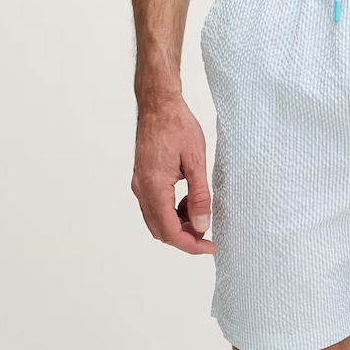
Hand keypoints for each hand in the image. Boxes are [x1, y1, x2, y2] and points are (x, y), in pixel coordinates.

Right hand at [131, 97, 216, 254]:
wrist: (158, 103)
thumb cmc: (177, 125)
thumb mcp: (196, 160)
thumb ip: (199, 195)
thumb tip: (201, 225)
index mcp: (154, 187)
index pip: (170, 231)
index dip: (190, 244)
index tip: (209, 246)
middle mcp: (142, 189)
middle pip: (160, 230)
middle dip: (184, 237)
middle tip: (207, 235)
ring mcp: (140, 184)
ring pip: (156, 219)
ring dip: (177, 224)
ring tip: (200, 213)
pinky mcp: (142, 178)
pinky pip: (154, 205)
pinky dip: (171, 210)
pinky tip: (188, 200)